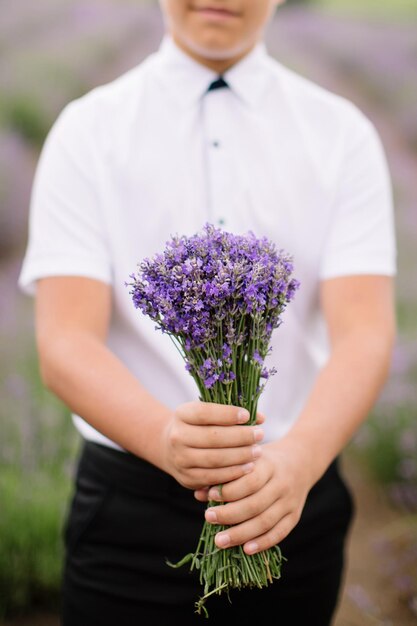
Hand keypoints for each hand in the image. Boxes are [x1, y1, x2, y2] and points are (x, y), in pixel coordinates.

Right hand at [162, 401, 264, 489]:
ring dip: (240, 456)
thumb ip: (232, 414)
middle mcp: (177, 436)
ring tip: (257, 451)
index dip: (227, 414)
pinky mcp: (187, 478)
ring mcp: (181, 459)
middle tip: (259, 434)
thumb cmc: (199, 426)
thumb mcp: (209, 414)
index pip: (204, 413)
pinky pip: (213, 477)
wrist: (172, 448)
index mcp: (182, 414)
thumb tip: (260, 418)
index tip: (247, 416)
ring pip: (214, 459)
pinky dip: (233, 473)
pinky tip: (248, 467)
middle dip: (240, 437)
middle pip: (212, 437)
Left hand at [194, 436, 315, 553]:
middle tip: (208, 518)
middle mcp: (281, 484)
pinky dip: (262, 543)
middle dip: (230, 514)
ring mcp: (290, 502)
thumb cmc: (263, 461)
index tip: (210, 496)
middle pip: (255, 504)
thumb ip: (224, 475)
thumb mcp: (247, 460)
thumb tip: (198, 493)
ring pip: (265, 521)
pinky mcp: (294, 516)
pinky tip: (245, 550)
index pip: (250, 481)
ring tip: (219, 540)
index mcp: (269, 465)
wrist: (300, 461)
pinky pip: (279, 533)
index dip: (229, 491)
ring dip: (241, 534)